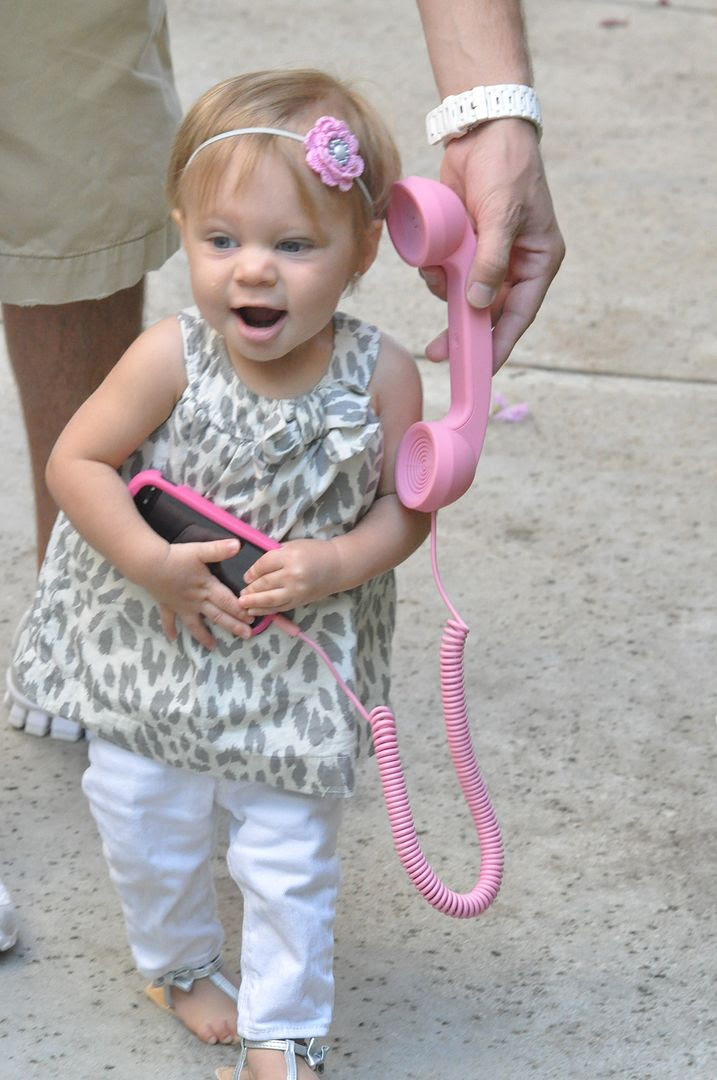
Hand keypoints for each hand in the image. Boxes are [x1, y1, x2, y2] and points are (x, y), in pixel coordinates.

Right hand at [140, 537, 253, 648]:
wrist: (149, 564)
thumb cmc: (175, 557)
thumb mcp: (199, 551)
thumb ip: (219, 549)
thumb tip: (238, 544)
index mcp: (207, 587)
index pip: (228, 601)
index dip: (240, 611)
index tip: (252, 620)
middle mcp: (196, 600)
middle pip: (217, 615)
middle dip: (233, 626)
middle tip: (246, 635)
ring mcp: (181, 605)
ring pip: (195, 624)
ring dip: (204, 636)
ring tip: (213, 647)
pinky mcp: (167, 605)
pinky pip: (169, 620)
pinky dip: (170, 629)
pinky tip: (173, 639)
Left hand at [239, 539, 340, 615]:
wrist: (338, 566)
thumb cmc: (315, 552)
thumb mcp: (294, 545)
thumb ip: (275, 555)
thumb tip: (255, 568)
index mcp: (290, 557)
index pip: (263, 565)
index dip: (252, 572)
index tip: (246, 577)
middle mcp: (292, 575)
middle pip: (264, 583)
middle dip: (250, 590)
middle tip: (239, 594)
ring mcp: (296, 590)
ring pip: (270, 599)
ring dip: (254, 603)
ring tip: (242, 605)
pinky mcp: (300, 601)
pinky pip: (279, 607)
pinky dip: (266, 610)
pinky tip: (255, 611)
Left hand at [421, 118, 564, 371]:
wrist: (480, 130)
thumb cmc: (505, 168)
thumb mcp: (502, 215)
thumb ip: (490, 261)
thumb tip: (478, 305)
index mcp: (537, 263)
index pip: (518, 315)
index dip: (498, 344)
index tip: (478, 369)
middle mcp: (513, 266)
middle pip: (487, 313)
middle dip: (461, 329)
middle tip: (437, 352)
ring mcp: (485, 257)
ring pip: (462, 294)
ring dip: (444, 289)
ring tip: (434, 267)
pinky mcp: (461, 246)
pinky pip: (446, 273)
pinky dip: (435, 271)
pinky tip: (428, 258)